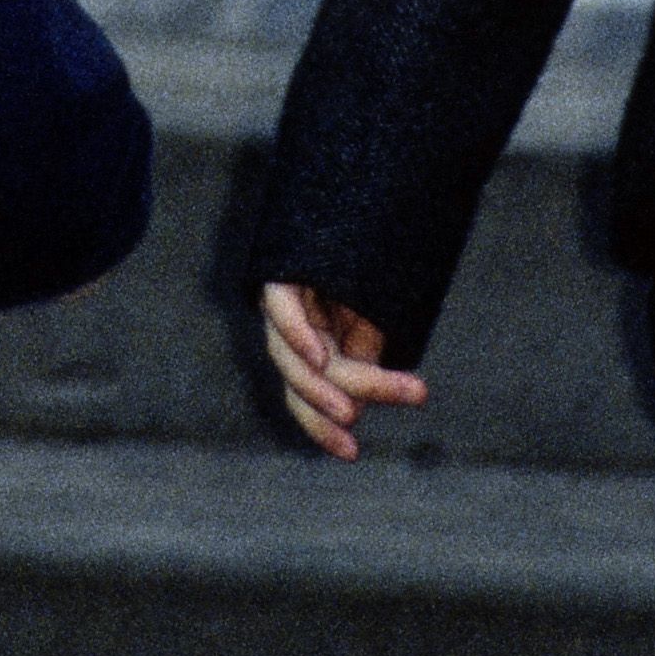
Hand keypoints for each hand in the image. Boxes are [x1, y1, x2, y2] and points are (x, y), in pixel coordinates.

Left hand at [259, 283, 427, 460]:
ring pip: (290, 356)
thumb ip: (364, 357)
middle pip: (301, 381)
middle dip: (329, 404)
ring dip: (319, 385)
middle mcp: (291, 329)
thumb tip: (353, 405)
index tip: (352, 453)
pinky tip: (318, 353)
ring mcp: (284, 302)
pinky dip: (296, 332)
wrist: (371, 202)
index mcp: (315, 346)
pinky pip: (279, 305)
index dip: (321, 429)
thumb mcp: (375, 321)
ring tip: (348, 409)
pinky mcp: (280, 272)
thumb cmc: (372, 268)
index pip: (307, 398)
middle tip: (355, 421)